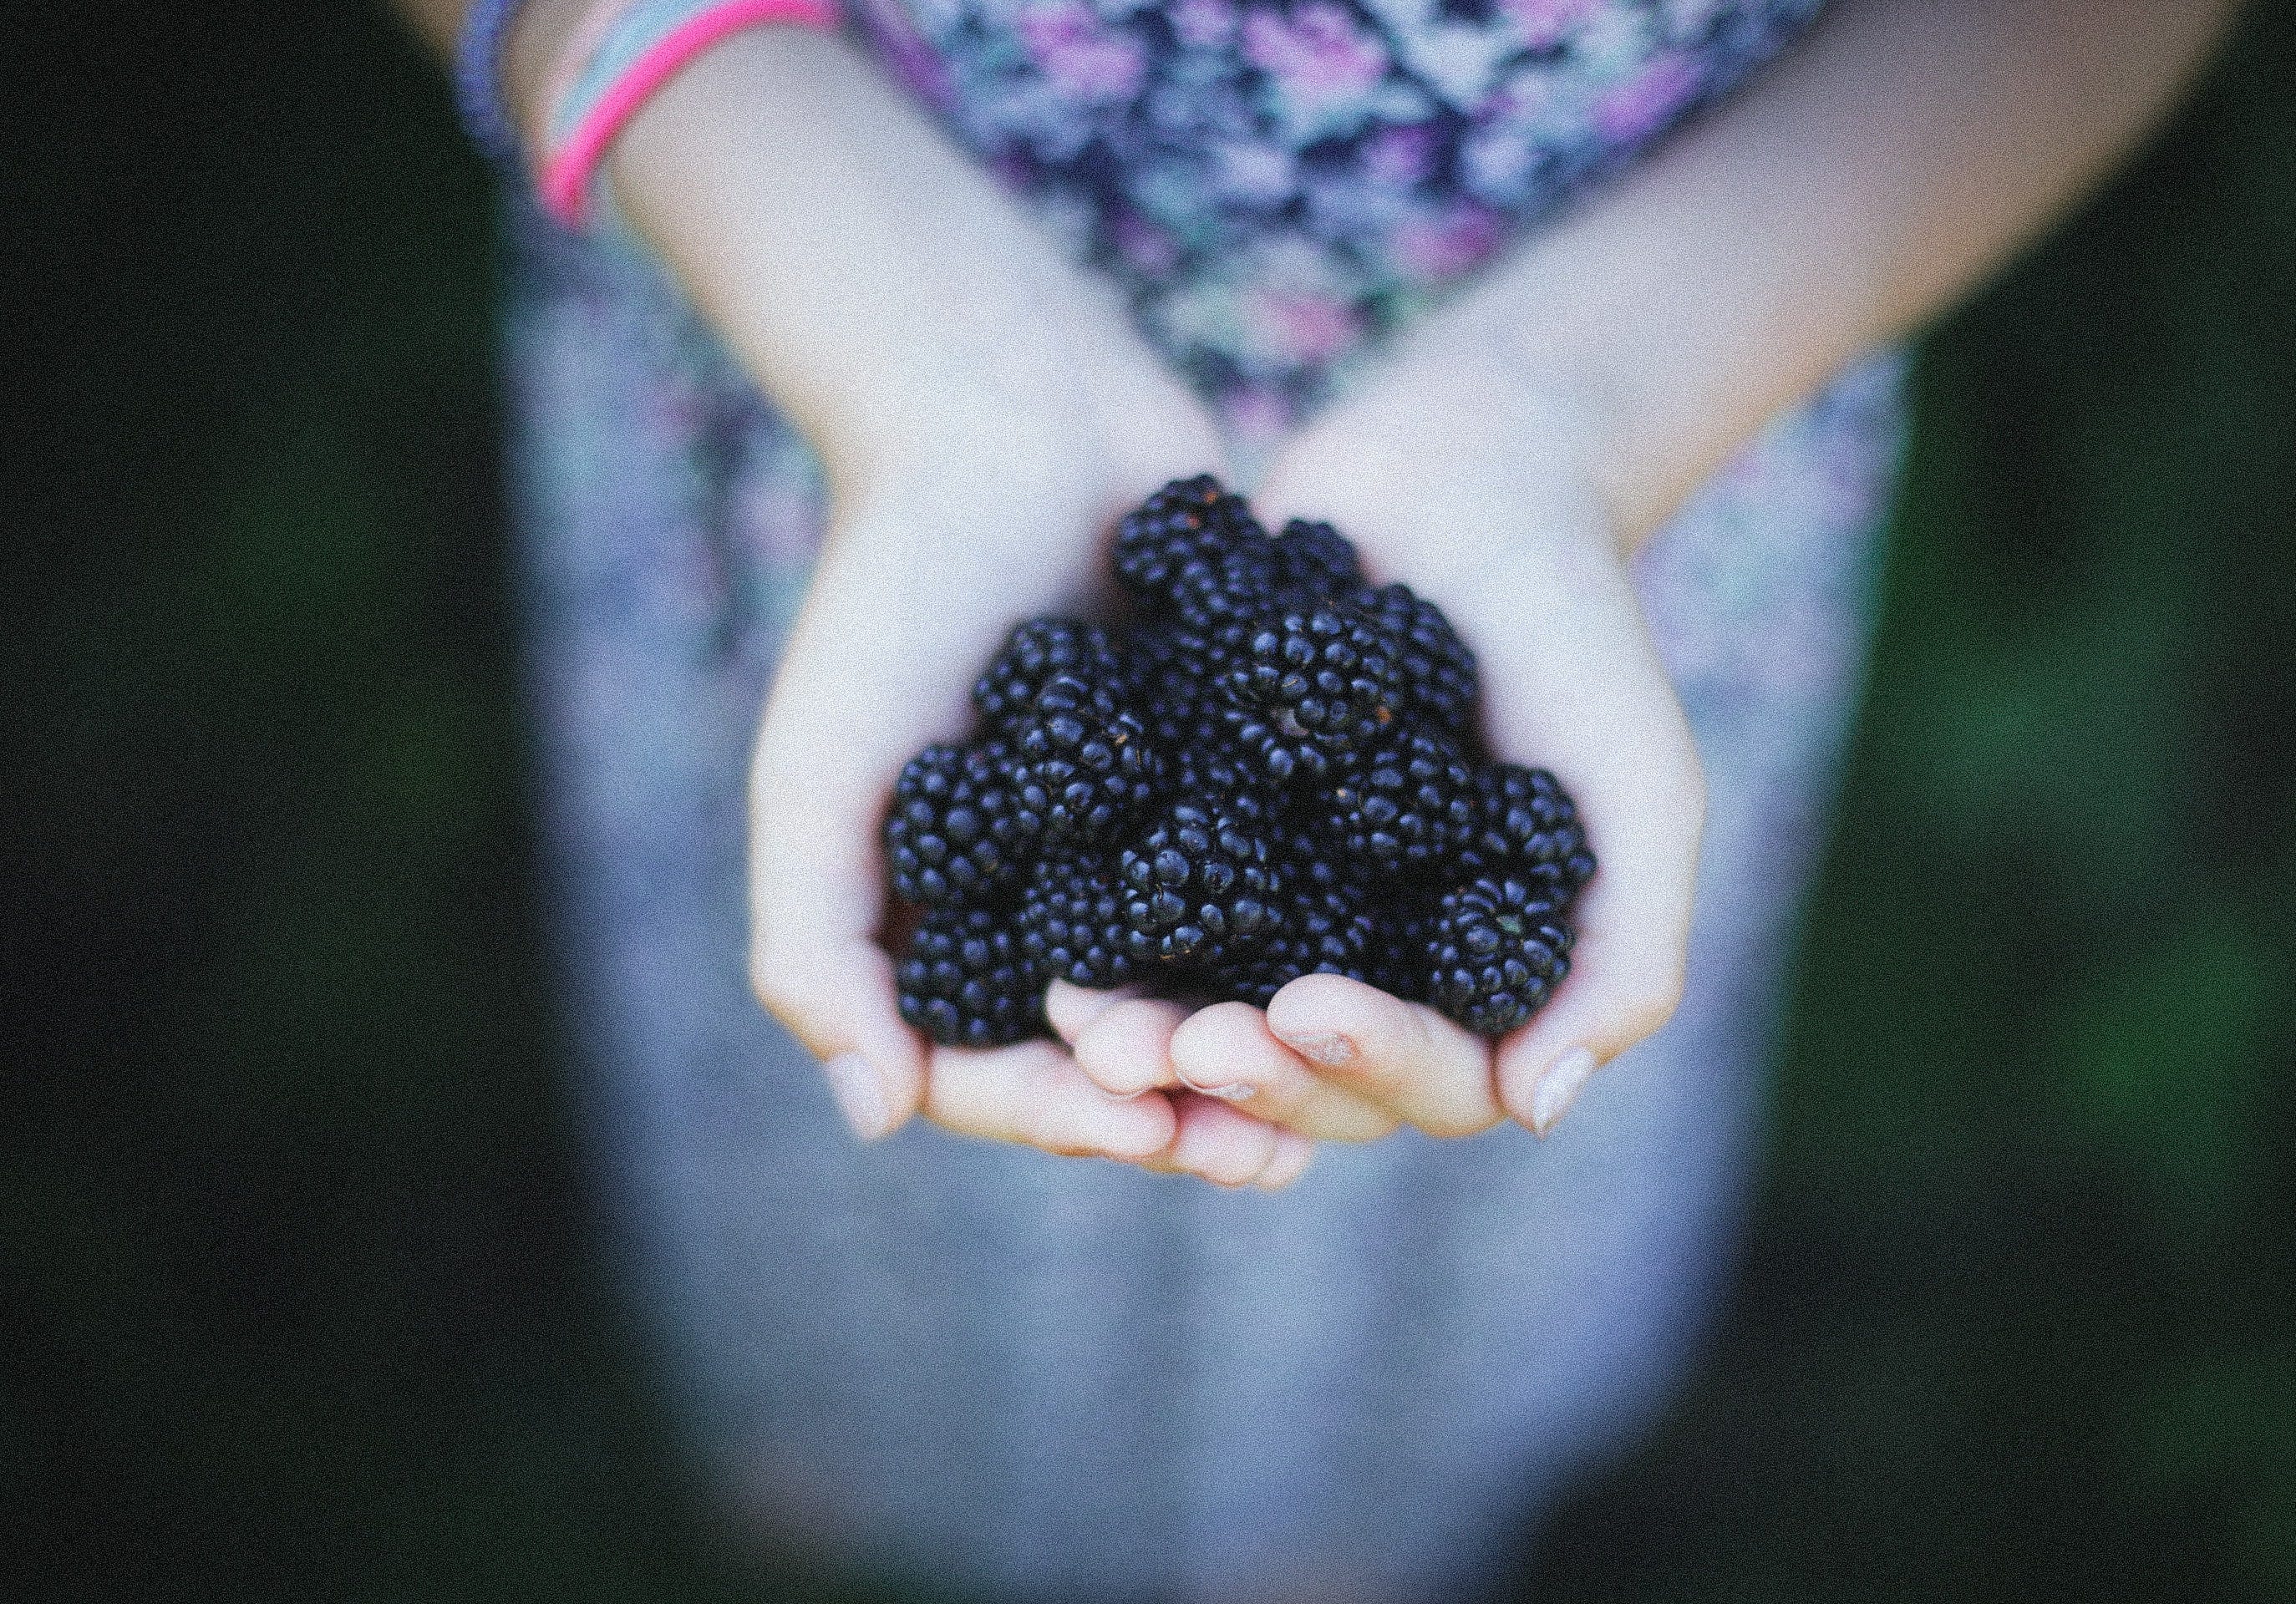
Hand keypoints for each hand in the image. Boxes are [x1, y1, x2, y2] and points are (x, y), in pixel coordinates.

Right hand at [617, 30, 1316, 1183]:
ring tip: (1332, 1089)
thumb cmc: (892, 592)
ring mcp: (1138, 849)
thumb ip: (816, 947)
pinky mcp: (1226, 787)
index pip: (990, 1071)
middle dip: (1181, 1109)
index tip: (1137, 1128)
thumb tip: (877, 1122)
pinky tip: (1386, 976)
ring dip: (1259, 1054)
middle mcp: (1042, 905)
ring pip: (1204, 993)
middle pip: (1112, 1055)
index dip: (1060, 1115)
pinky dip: (1316, 944)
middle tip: (1263, 1150)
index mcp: (938, 923)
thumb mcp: (820, 774)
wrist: (1012, 420)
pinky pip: (1272, 894)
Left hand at [1054, 294, 1706, 1141]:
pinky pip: (1142, 920)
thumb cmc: (1576, 632)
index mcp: (1485, 983)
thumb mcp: (1640, 788)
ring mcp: (1284, 910)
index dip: (1370, 1069)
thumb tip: (1538, 1108)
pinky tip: (1046, 952)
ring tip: (1091, 1026)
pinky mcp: (1199, 840)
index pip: (1437, 1082)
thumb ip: (1625, 953)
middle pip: (1310, 1081)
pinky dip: (1101, 950)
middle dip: (1247, 1075)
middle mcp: (1378, 966)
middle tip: (1179, 1046)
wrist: (1468, 478)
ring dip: (1155, 1044)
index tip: (1307, 1012)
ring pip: (1216, 1023)